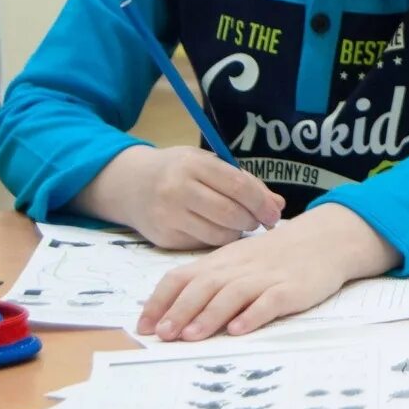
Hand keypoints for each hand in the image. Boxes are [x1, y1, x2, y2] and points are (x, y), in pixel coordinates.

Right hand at [78, 145, 283, 249]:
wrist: (130, 184)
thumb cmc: (179, 170)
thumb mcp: (208, 164)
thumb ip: (244, 182)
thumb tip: (278, 205)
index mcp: (193, 164)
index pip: (238, 186)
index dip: (261, 202)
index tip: (274, 213)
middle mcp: (177, 190)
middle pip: (230, 214)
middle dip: (252, 221)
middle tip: (260, 222)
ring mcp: (168, 216)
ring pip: (218, 235)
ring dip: (236, 233)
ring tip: (238, 224)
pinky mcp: (163, 238)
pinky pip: (202, 245)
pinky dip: (216, 240)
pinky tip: (216, 230)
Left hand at [137, 203, 398, 340]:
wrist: (326, 239)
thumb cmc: (277, 254)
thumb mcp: (239, 260)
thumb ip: (210, 278)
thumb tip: (171, 307)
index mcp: (223, 260)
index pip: (183, 275)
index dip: (161, 300)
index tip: (144, 324)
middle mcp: (240, 267)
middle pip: (204, 285)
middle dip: (180, 310)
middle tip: (163, 334)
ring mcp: (267, 276)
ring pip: (233, 293)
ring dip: (210, 315)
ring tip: (192, 336)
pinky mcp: (292, 288)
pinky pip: (270, 300)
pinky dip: (253, 315)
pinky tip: (239, 328)